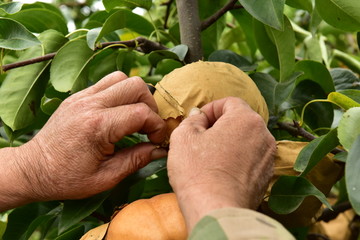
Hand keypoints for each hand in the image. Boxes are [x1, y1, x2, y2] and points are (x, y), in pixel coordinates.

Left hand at [5, 72, 166, 206]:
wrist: (32, 169)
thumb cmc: (66, 178)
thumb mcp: (106, 178)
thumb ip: (137, 160)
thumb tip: (160, 149)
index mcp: (97, 127)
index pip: (141, 113)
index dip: (157, 126)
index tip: (156, 140)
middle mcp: (90, 105)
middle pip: (135, 86)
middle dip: (150, 106)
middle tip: (147, 126)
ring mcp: (82, 97)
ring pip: (121, 78)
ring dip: (135, 95)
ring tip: (134, 116)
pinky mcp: (77, 96)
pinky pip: (106, 82)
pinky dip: (119, 93)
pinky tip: (118, 113)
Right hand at [167, 97, 275, 230]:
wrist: (216, 210)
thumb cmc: (197, 171)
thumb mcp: (184, 136)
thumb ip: (192, 119)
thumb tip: (199, 116)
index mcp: (246, 119)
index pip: (230, 102)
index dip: (211, 109)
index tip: (198, 122)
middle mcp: (263, 135)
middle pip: (240, 120)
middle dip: (220, 125)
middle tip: (201, 139)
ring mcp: (268, 157)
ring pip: (246, 140)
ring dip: (229, 142)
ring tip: (210, 157)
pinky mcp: (266, 177)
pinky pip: (250, 159)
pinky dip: (237, 159)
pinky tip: (221, 171)